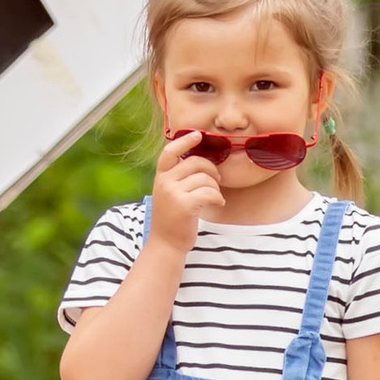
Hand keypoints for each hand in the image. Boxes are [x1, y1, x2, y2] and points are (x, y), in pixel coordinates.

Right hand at [146, 125, 223, 256]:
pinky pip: (210, 192)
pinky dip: (218, 197)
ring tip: (215, 197)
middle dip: (211, 169)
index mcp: (160, 177)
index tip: (197, 135)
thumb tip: (202, 162)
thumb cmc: (172, 219)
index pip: (169, 152)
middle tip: (217, 179)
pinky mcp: (185, 205)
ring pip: (205, 178)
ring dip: (215, 187)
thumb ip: (178, 178)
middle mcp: (164, 182)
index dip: (184, 141)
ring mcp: (173, 193)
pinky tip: (219, 203)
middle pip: (195, 162)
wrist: (165, 244)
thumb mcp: (169, 194)